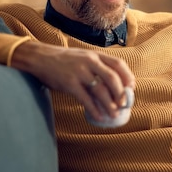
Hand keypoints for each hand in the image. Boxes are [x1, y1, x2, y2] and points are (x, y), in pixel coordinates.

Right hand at [11, 40, 134, 120]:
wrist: (39, 57)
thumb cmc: (62, 60)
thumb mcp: (82, 57)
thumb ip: (96, 66)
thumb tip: (112, 85)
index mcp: (94, 55)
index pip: (118, 64)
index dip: (127, 76)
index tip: (131, 88)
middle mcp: (89, 61)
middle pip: (112, 78)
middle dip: (120, 93)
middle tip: (124, 104)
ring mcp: (79, 72)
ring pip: (100, 90)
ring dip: (109, 104)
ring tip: (114, 114)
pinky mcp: (68, 83)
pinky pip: (85, 99)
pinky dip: (94, 109)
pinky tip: (99, 117)